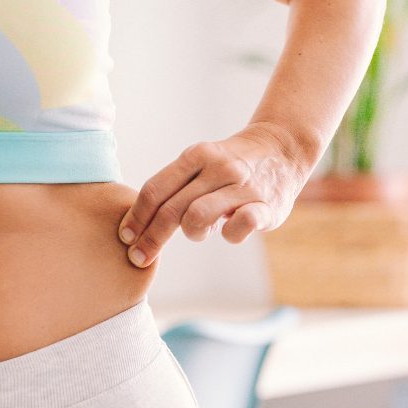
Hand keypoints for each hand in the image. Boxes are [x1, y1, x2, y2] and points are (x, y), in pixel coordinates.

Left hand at [116, 121, 312, 267]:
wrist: (282, 149)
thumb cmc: (230, 164)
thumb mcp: (201, 162)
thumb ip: (174, 186)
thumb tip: (139, 223)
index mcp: (196, 155)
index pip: (155, 190)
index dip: (136, 217)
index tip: (125, 238)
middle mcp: (218, 168)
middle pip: (171, 209)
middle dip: (150, 238)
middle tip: (138, 258)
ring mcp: (244, 187)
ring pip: (198, 218)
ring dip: (191, 233)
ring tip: (200, 231)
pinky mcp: (267, 206)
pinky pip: (239, 227)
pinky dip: (229, 235)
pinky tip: (228, 230)